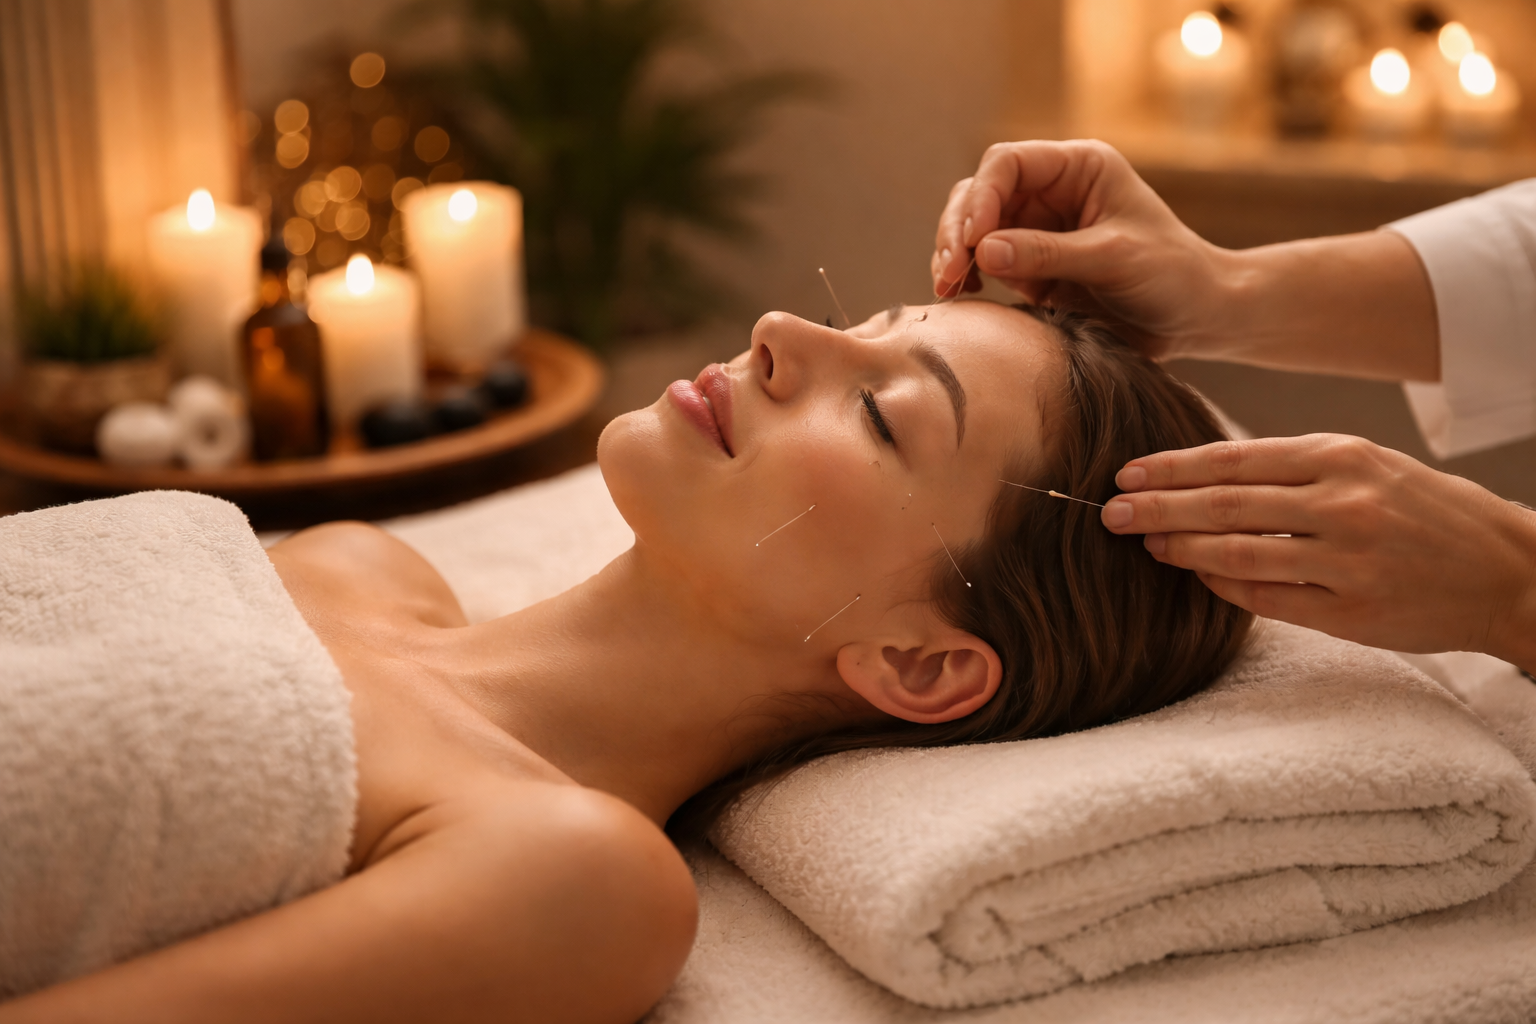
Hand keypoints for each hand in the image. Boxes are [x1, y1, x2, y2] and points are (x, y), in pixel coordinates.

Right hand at [930, 140, 1234, 359]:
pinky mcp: (1029, 269)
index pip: (1007, 163)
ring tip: (948, 288)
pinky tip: (961, 295)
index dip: (981, 196)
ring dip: (952, 255)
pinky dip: (965, 277)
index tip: (972, 240)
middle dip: (958, 229)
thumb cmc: (1172, 275)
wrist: (1196, 319)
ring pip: (972, 230)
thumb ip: (1048, 254)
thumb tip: (982, 250)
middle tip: (949, 273)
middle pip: (979, 194)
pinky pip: (982, 264)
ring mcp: (1036, 231)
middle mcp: (1051, 193)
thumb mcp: (1113, 259)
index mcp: (1078, 169)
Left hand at [1098, 434, 1535, 670]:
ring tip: (1146, 545)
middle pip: (1225, 505)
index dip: (1172, 468)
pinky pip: (1268, 598)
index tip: (1127, 474)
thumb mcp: (1365, 465)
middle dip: (1159, 509)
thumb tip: (1202, 475)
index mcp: (1340, 457)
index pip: (1233, 460)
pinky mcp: (1352, 611)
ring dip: (1183, 551)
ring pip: (1239, 555)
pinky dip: (1225, 587)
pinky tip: (1199, 578)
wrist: (1506, 567)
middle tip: (1110, 513)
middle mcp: (1341, 503)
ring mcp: (1347, 560)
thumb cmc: (1424, 511)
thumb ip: (1292, 469)